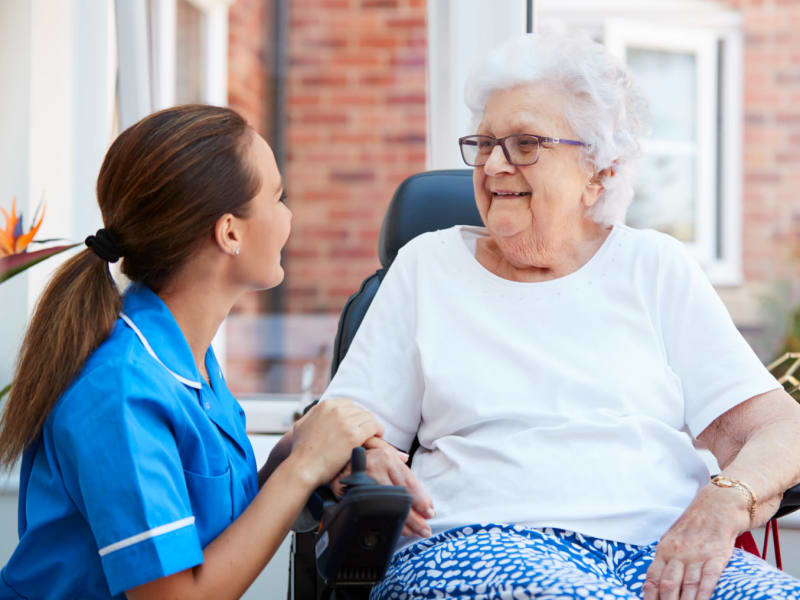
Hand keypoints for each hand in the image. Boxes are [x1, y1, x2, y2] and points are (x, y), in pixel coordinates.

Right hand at [290, 398, 383, 487]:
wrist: (303, 467)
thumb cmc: (300, 451)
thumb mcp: (301, 424)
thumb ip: (312, 415)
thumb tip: (319, 413)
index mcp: (325, 405)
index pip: (349, 404)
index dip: (355, 415)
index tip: (357, 424)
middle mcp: (336, 410)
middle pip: (360, 410)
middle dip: (364, 421)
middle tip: (367, 431)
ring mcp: (345, 422)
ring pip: (369, 417)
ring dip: (372, 426)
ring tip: (374, 434)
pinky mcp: (353, 436)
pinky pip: (373, 427)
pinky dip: (378, 431)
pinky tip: (377, 437)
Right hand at [330, 436, 435, 537]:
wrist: (332, 460)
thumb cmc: (358, 456)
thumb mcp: (378, 449)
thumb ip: (394, 458)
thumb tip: (406, 459)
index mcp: (387, 457)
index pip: (409, 482)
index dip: (422, 499)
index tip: (430, 511)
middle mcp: (376, 468)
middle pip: (401, 498)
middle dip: (415, 517)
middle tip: (425, 528)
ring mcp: (364, 481)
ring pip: (388, 507)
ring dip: (402, 523)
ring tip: (413, 531)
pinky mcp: (353, 493)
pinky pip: (373, 512)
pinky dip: (384, 521)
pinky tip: (393, 527)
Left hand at [643, 484, 749, 599]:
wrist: (716, 507)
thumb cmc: (692, 527)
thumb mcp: (671, 540)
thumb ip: (664, 560)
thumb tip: (653, 584)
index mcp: (664, 550)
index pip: (652, 577)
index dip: (649, 595)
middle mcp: (678, 554)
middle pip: (668, 584)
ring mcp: (697, 556)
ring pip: (687, 585)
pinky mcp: (717, 557)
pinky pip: (708, 579)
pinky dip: (703, 594)